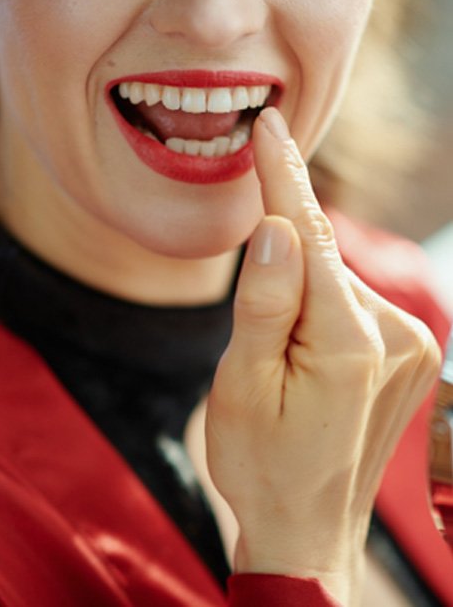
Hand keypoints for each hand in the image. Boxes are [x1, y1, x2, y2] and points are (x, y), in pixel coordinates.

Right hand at [205, 108, 440, 603]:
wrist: (307, 526)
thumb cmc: (262, 462)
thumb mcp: (241, 386)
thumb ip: (263, 303)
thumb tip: (275, 228)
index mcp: (347, 344)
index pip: (311, 237)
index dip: (282, 179)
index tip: (269, 127)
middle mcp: (396, 337)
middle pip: (324, 260)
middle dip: (281, 260)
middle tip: (254, 325)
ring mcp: (412, 348)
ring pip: (337, 283)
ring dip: (300, 295)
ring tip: (278, 363)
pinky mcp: (410, 356)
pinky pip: (353, 306)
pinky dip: (321, 309)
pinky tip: (304, 356)